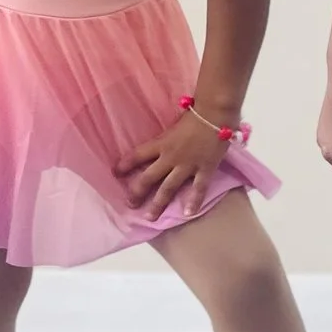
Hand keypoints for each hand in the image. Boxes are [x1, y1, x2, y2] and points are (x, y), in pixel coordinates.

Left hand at [117, 110, 232, 219]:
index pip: (136, 156)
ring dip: (158, 203)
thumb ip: (166, 138)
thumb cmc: (195, 115)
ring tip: (150, 217)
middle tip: (131, 204)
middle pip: (148, 178)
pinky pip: (198, 188)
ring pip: (168, 188)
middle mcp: (170, 157)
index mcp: (161, 143)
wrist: (215, 114)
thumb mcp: (173, 125)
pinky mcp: (204, 169)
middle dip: (137, 192)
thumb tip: (160, 144)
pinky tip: (188, 213)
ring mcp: (187, 165)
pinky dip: (194, 201)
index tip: (115, 173)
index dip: (124, 165)